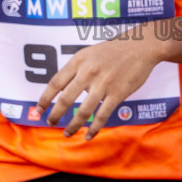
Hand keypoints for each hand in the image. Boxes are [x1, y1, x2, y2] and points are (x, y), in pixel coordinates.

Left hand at [37, 36, 162, 139]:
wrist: (141, 46)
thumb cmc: (114, 49)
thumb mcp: (89, 53)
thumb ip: (76, 69)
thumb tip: (64, 88)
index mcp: (79, 61)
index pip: (55, 82)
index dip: (45, 98)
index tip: (39, 109)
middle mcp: (88, 72)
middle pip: (66, 99)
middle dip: (56, 114)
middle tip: (51, 122)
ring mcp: (103, 84)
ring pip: (83, 111)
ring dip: (73, 125)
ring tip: (67, 133)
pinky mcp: (117, 94)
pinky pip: (102, 115)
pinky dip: (94, 128)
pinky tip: (89, 135)